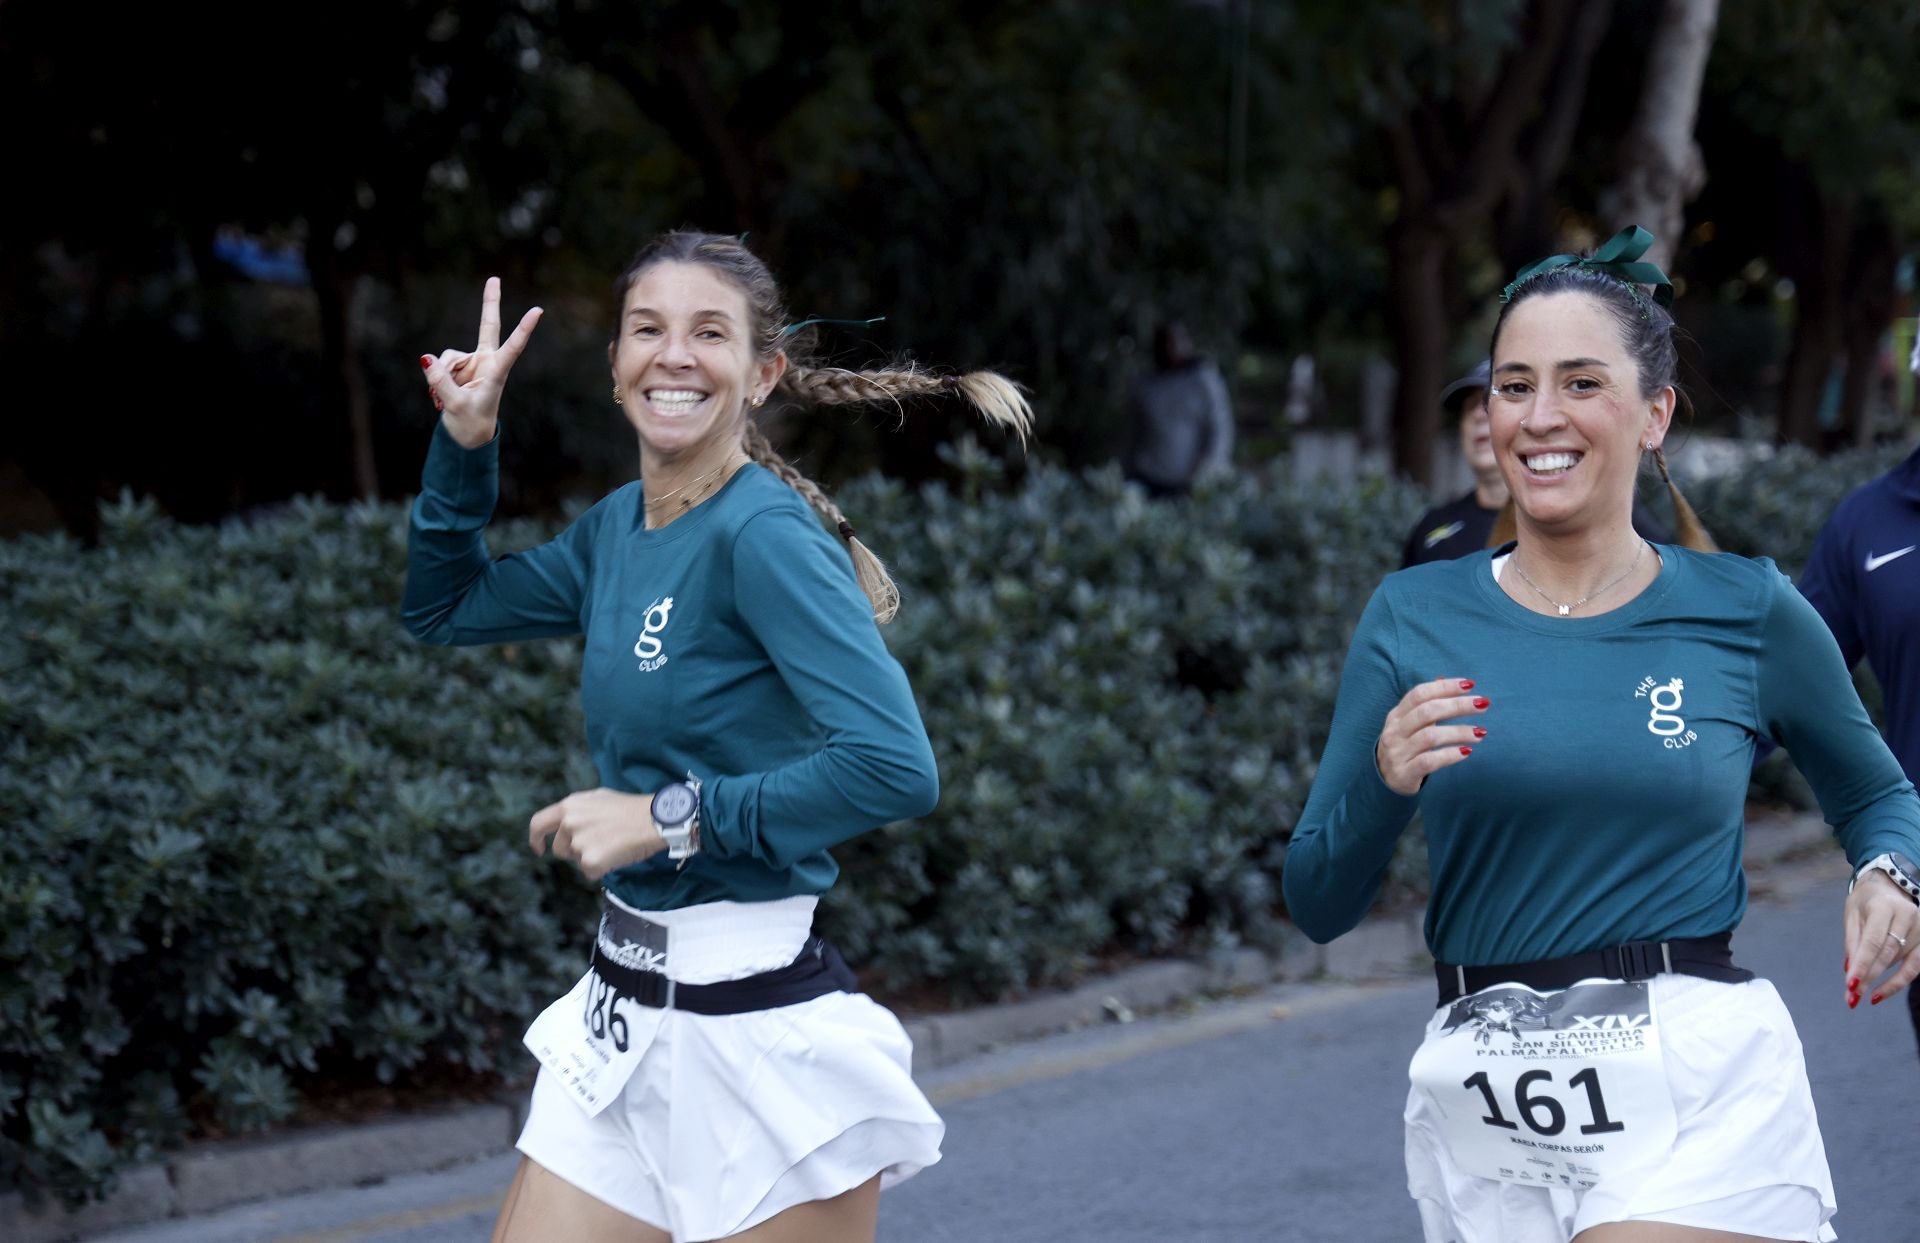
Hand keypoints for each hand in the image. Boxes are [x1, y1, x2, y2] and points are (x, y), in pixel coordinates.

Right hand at [421, 277, 542, 448]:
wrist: (467, 434)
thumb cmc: (470, 422)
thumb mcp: (455, 405)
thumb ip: (441, 381)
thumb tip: (426, 358)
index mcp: (497, 372)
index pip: (513, 347)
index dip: (524, 329)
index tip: (537, 311)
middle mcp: (486, 362)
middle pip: (487, 327)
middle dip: (489, 303)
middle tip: (494, 278)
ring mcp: (472, 362)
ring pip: (448, 356)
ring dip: (441, 376)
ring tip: (444, 398)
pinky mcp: (457, 366)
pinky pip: (439, 364)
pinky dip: (435, 378)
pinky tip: (439, 395)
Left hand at [529, 788, 663, 881]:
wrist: (654, 820)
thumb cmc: (631, 808)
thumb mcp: (598, 798)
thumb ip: (578, 810)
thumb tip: (566, 823)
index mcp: (569, 806)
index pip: (538, 823)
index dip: (536, 838)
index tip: (539, 849)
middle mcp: (569, 824)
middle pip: (560, 849)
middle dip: (574, 851)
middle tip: (601, 844)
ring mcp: (578, 843)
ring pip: (577, 861)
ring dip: (592, 858)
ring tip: (614, 845)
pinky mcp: (590, 861)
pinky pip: (590, 872)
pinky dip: (603, 868)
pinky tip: (617, 855)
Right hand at [1374, 677, 1489, 795]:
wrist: (1384, 779)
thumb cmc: (1405, 746)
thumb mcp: (1409, 723)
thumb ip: (1425, 704)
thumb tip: (1442, 679)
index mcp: (1396, 715)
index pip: (1420, 694)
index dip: (1445, 687)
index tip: (1470, 685)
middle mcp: (1394, 731)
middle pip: (1427, 712)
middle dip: (1457, 705)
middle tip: (1483, 705)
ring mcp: (1397, 753)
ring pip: (1430, 736)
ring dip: (1459, 732)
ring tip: (1481, 732)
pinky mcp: (1404, 773)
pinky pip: (1429, 761)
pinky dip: (1450, 755)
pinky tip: (1466, 751)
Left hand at [1842, 870, 1919, 1007]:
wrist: (1889, 887)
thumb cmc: (1866, 902)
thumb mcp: (1852, 914)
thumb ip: (1853, 941)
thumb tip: (1850, 969)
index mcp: (1884, 906)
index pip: (1873, 941)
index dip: (1862, 964)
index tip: (1850, 984)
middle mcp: (1907, 917)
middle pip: (1888, 954)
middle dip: (1869, 976)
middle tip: (1851, 996)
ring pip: (1900, 961)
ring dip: (1879, 981)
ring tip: (1859, 995)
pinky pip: (1914, 967)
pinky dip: (1897, 982)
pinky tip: (1879, 993)